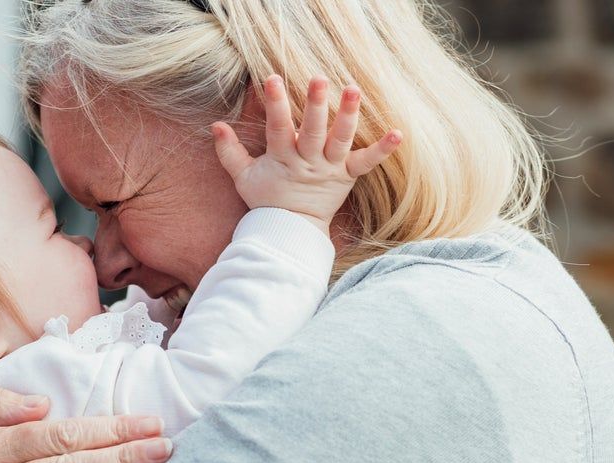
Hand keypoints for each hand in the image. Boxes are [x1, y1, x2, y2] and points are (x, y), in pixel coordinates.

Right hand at [212, 74, 401, 232]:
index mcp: (283, 158)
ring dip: (348, 115)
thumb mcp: (243, 177)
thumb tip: (215, 125)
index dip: (276, 104)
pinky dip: (383, 150)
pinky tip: (398, 133)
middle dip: (315, 105)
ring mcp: (330, 169)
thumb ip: (229, 152)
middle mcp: (308, 161)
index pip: (278, 127)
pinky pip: (367, 163)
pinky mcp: (347, 176)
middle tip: (319, 79)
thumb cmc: (266, 200)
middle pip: (313, 131)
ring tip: (353, 90)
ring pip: (340, 140)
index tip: (273, 79)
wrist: (291, 231)